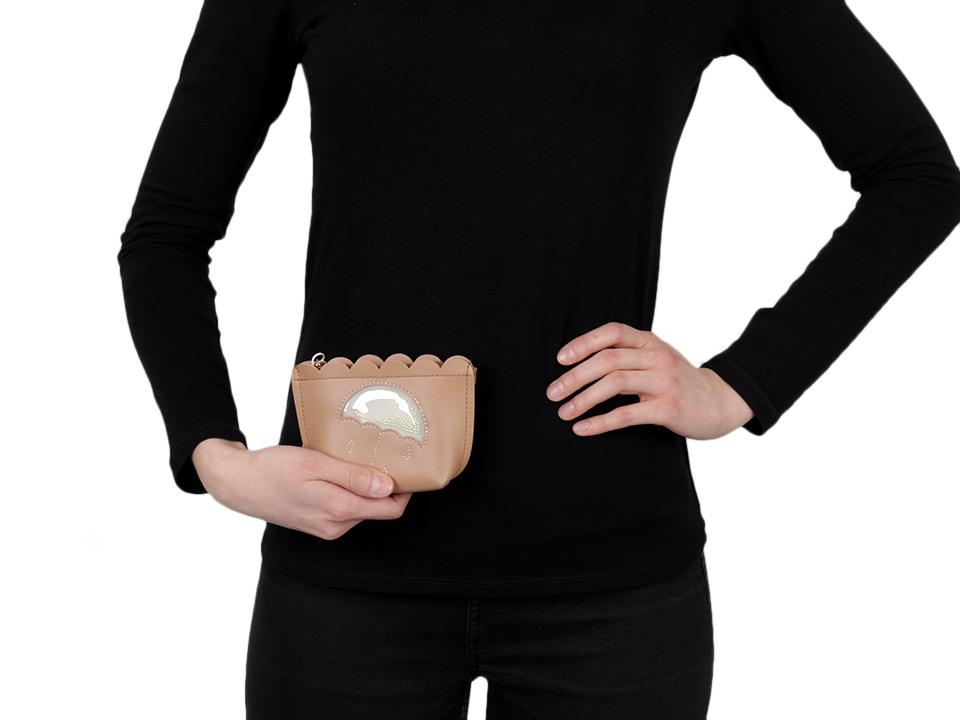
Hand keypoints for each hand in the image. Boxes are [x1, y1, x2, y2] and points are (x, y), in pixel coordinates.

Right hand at [192, 438, 412, 539]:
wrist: (239, 484)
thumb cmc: (274, 470)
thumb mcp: (316, 465)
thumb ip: (353, 477)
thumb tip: (387, 487)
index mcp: (339, 510)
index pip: (390, 509)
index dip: (405, 489)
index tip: (407, 467)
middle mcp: (336, 525)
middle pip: (379, 509)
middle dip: (387, 486)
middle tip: (385, 456)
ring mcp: (327, 527)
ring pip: (363, 508)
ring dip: (366, 488)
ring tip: (356, 461)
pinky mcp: (318, 524)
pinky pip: (346, 509)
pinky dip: (350, 493)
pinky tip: (339, 473)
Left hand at [545, 322, 754, 440]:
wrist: (722, 401)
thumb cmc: (680, 382)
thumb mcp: (656, 359)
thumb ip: (628, 356)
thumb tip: (581, 364)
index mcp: (649, 342)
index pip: (611, 332)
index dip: (583, 343)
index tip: (560, 359)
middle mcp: (656, 356)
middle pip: (607, 359)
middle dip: (574, 376)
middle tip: (552, 393)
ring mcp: (664, 381)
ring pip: (614, 382)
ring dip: (583, 398)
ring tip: (563, 412)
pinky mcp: (668, 408)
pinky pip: (627, 414)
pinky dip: (600, 422)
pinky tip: (583, 428)